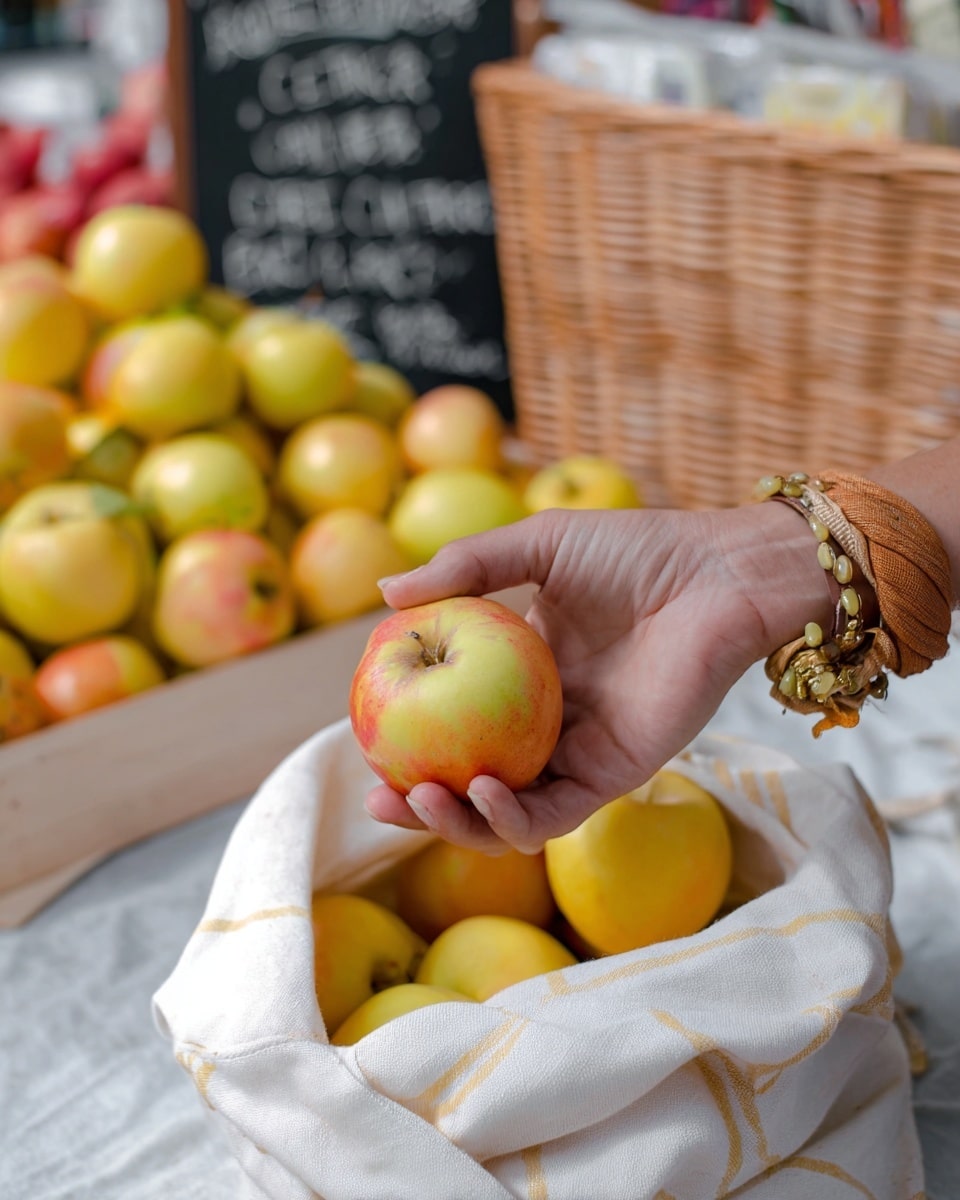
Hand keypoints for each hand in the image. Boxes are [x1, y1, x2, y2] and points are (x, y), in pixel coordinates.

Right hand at [366, 503, 829, 852]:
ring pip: (508, 813)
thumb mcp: (536, 546)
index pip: (454, 721)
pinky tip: (481, 792)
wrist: (718, 574)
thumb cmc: (636, 551)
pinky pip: (556, 814)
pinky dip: (512, 817)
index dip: (410, 739)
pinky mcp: (616, 773)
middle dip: (422, 802)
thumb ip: (465, 568)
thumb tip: (382, 593)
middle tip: (378, 799)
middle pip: (472, 780)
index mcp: (523, 673)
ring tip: (419, 802)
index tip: (367, 738)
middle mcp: (546, 721)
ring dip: (459, 822)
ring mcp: (579, 751)